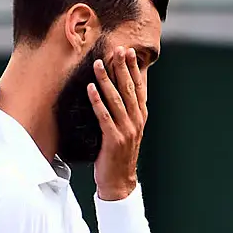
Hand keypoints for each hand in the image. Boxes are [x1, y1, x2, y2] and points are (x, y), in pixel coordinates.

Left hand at [87, 46, 147, 200]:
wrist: (119, 182)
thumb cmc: (119, 156)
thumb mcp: (127, 131)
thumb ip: (125, 113)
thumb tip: (118, 93)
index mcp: (141, 118)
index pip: (139, 88)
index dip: (134, 69)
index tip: (129, 52)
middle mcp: (136, 122)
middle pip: (129, 89)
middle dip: (122, 68)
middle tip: (116, 50)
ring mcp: (126, 131)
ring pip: (117, 100)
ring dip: (107, 80)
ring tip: (99, 64)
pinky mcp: (113, 139)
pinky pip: (104, 116)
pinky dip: (97, 101)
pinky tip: (91, 89)